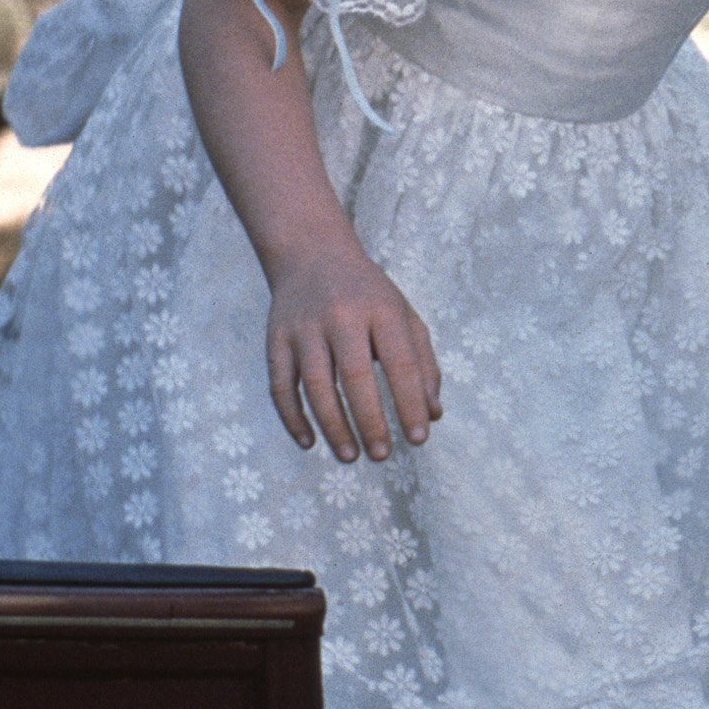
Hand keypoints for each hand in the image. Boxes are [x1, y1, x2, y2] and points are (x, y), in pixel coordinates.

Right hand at [265, 241, 443, 462]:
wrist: (311, 253)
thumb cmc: (367, 295)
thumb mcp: (403, 315)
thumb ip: (423, 363)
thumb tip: (432, 416)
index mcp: (381, 309)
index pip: (401, 364)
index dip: (411, 405)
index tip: (419, 439)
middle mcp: (341, 316)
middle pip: (356, 377)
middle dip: (370, 422)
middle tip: (382, 455)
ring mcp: (304, 328)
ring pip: (315, 386)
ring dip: (333, 426)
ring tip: (350, 455)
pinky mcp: (276, 339)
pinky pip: (281, 386)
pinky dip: (293, 418)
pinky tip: (309, 442)